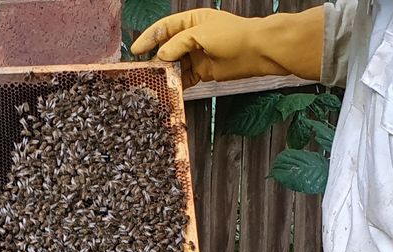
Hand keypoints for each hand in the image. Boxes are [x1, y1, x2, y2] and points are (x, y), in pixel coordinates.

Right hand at [130, 7, 324, 87]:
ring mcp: (197, 55)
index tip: (136, 50)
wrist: (256, 51)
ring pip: (175, 65)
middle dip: (155, 59)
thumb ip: (177, 44)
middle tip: (143, 71)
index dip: (149, 38)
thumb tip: (161, 57)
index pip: (164, 28)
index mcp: (191, 22)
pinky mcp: (203, 72)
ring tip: (154, 82)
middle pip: (167, 48)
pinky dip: (177, 84)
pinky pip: (185, 78)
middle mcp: (192, 38)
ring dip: (165, 74)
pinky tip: (169, 89)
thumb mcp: (200, 33)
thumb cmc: (231, 35)